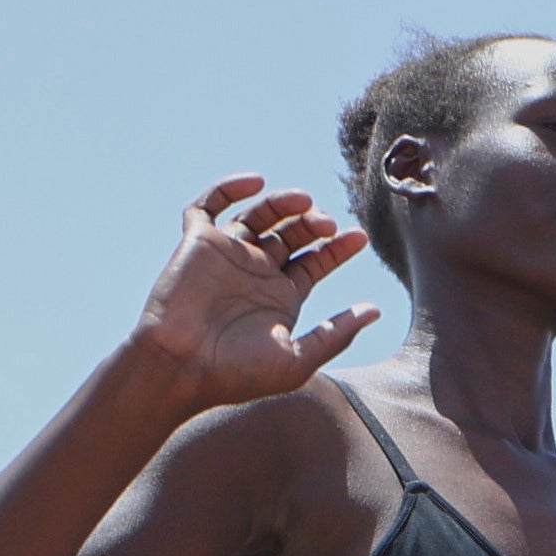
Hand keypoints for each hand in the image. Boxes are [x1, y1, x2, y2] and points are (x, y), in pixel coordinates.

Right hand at [132, 176, 376, 405]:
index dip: (338, 248)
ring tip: (304, 202)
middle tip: (327, 225)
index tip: (359, 237)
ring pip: (259, 215)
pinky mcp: (197, 243)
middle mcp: (256, 273)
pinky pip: (208, 206)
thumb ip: (336, 333)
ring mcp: (227, 255)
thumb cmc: (235, 373)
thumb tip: (375, 310)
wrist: (179, 367)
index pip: (316, 262)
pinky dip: (228, 188)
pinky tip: (255, 183)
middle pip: (292, 233)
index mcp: (281, 298)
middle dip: (313, 224)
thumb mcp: (297, 359)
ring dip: (283, 203)